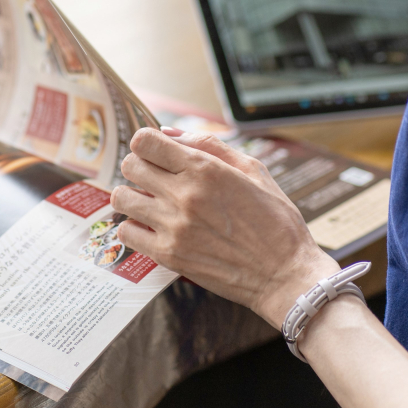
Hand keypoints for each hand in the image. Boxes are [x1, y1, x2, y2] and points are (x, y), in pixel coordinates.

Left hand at [111, 127, 339, 327]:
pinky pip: (126, 233)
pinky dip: (134, 228)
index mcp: (206, 169)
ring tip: (151, 203)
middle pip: (130, 166)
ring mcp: (174, 227)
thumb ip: (209, 145)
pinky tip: (152, 227)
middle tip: (156, 178)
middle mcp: (185, 195)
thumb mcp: (253, 170)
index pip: (145, 141)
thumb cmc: (275, 221)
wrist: (285, 274)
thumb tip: (169, 133)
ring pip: (122, 199)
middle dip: (140, 167)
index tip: (157, 153)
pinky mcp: (169, 255)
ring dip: (133, 196)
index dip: (148, 143)